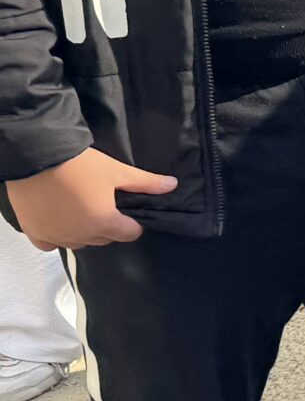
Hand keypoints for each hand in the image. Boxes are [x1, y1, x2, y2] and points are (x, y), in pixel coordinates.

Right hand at [7, 148, 176, 249]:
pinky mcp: (36, 233)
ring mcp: (57, 237)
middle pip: (104, 238)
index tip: (127, 209)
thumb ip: (145, 183)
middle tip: (103, 204)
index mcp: (104, 224)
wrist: (36, 157)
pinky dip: (57, 236)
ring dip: (84, 231)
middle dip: (108, 225)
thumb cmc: (80, 165)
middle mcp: (81, 236)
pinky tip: (59, 221)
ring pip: (79, 242)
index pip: (130, 234)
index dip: (133, 222)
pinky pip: (51, 243)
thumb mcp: (116, 171)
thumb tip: (173, 185)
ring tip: (81, 209)